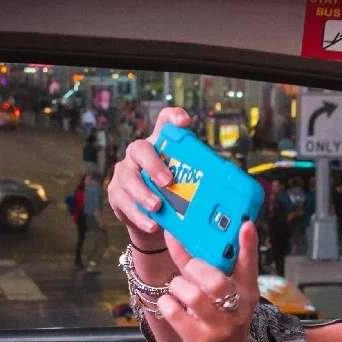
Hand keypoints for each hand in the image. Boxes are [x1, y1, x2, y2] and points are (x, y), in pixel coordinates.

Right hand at [105, 105, 191, 246]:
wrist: (155, 223)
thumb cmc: (175, 197)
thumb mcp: (188, 186)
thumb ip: (199, 181)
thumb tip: (225, 190)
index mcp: (160, 145)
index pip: (164, 122)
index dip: (172, 117)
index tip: (184, 121)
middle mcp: (139, 154)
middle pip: (141, 148)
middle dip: (153, 164)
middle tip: (168, 181)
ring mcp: (125, 171)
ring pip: (128, 177)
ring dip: (143, 193)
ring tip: (157, 207)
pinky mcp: (116, 192)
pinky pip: (123, 201)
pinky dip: (138, 214)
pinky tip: (152, 223)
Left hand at [154, 223, 263, 341]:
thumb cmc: (225, 324)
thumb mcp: (231, 300)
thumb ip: (216, 273)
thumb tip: (192, 242)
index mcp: (247, 293)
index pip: (249, 265)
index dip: (248, 244)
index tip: (245, 224)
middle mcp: (237, 309)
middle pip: (214, 279)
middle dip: (194, 267)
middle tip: (187, 267)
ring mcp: (219, 327)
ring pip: (192, 294)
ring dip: (177, 287)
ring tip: (178, 291)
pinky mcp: (200, 340)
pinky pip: (175, 312)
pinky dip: (167, 303)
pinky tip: (170, 305)